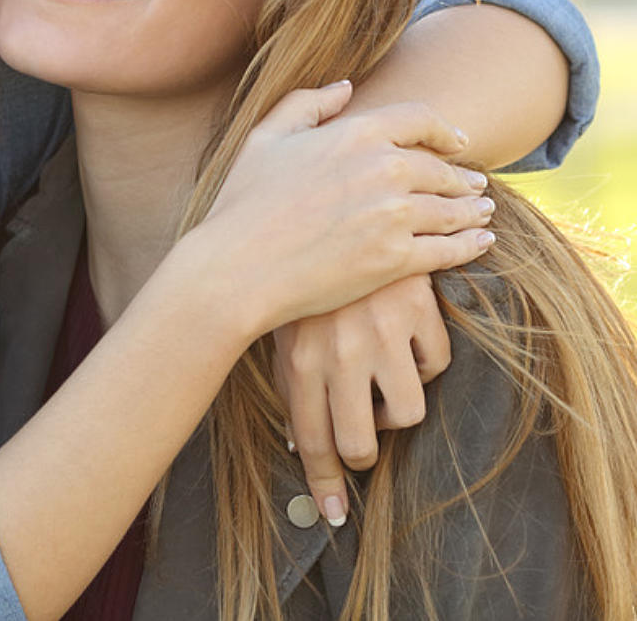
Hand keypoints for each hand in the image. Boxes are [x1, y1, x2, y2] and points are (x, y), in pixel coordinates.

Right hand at [194, 82, 493, 343]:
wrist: (238, 265)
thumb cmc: (244, 201)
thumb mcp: (265, 137)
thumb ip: (307, 104)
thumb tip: (346, 87)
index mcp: (354, 133)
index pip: (419, 119)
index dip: (444, 130)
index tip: (457, 142)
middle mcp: (383, 169)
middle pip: (442, 169)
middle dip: (461, 177)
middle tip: (475, 185)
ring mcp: (393, 215)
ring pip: (452, 209)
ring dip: (473, 210)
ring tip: (483, 212)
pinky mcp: (396, 259)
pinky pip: (448, 250)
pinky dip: (471, 245)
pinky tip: (481, 243)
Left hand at [273, 273, 450, 526]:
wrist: (330, 207)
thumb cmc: (298, 275)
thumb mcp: (285, 325)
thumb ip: (293, 381)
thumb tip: (299, 446)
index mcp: (298, 358)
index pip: (311, 439)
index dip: (323, 482)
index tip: (334, 513)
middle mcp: (338, 353)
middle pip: (360, 443)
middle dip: (362, 454)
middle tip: (364, 440)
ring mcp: (379, 332)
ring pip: (407, 412)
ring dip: (395, 409)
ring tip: (383, 385)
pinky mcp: (416, 308)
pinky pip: (435, 363)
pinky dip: (424, 362)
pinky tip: (406, 340)